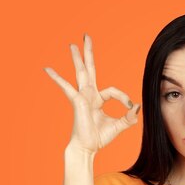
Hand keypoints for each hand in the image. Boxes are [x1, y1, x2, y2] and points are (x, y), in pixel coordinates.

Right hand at [44, 33, 140, 153]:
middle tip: (86, 36)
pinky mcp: (76, 101)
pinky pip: (66, 87)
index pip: (113, 91)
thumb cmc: (99, 137)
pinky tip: (47, 69)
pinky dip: (57, 78)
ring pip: (80, 73)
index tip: (130, 107)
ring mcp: (81, 97)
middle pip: (89, 69)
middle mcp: (88, 95)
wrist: (87, 148)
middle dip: (89, 53)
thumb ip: (129, 117)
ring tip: (73, 45)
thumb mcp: (119, 126)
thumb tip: (137, 107)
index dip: (124, 98)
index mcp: (97, 99)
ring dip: (77, 58)